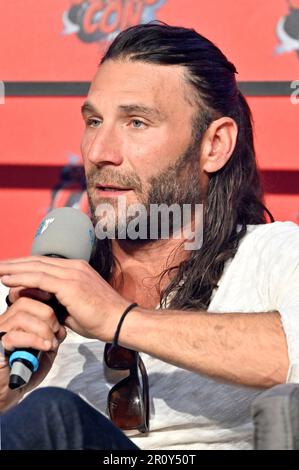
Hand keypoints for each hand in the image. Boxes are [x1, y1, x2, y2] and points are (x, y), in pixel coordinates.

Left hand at [0, 256, 129, 341]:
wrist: (120, 321)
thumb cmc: (101, 318)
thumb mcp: (74, 308)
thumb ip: (56, 302)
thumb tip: (38, 303)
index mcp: (76, 270)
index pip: (44, 263)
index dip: (24, 265)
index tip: (8, 269)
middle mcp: (74, 267)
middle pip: (37, 261)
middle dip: (14, 263)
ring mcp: (73, 273)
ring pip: (35, 267)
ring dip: (12, 268)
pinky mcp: (71, 284)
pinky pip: (40, 278)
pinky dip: (21, 277)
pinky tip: (6, 279)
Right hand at [0, 296, 65, 411]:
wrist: (7, 392)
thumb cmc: (25, 370)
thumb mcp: (44, 349)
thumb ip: (51, 334)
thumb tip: (61, 326)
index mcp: (15, 318)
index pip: (29, 296)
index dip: (46, 302)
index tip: (60, 315)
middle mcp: (4, 321)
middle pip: (25, 302)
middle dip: (47, 315)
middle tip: (55, 332)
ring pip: (21, 317)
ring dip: (42, 329)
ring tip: (50, 343)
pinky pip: (14, 336)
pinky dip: (34, 340)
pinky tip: (44, 347)